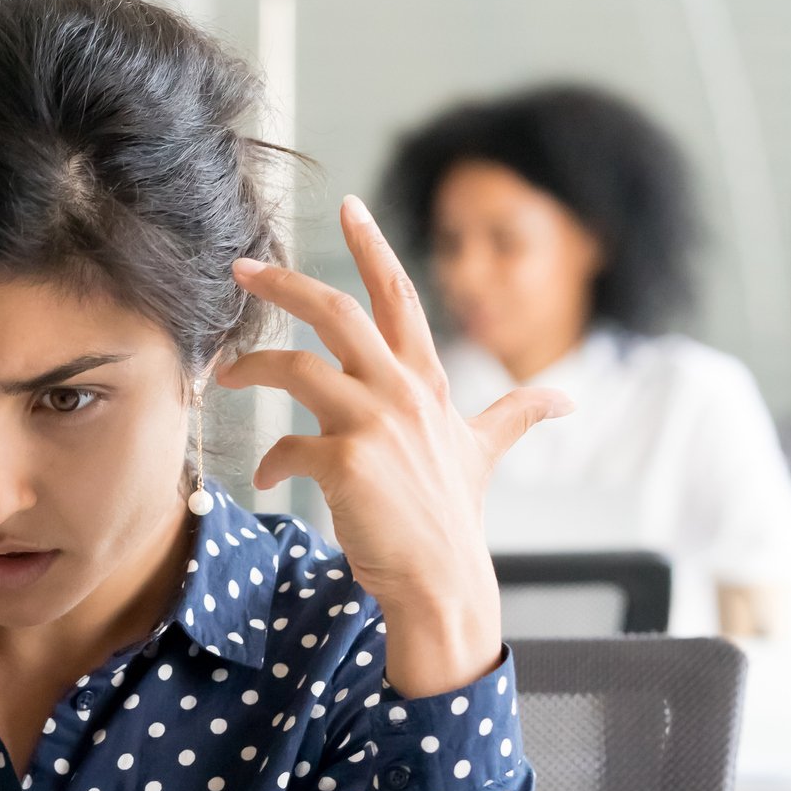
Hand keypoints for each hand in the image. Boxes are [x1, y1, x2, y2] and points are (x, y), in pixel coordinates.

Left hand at [220, 196, 571, 696]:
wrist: (443, 584)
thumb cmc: (453, 519)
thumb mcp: (486, 456)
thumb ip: (517, 418)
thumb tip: (566, 399)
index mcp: (428, 383)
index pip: (399, 298)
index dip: (374, 248)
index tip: (349, 206)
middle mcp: (404, 393)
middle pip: (336, 313)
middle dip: (283, 285)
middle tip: (241, 268)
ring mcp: (376, 425)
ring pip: (297, 370)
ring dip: (253, 368)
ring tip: (224, 373)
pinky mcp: (347, 463)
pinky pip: (288, 446)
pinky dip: (270, 460)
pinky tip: (266, 478)